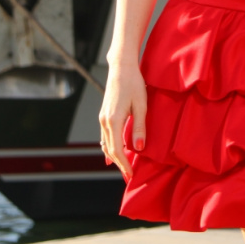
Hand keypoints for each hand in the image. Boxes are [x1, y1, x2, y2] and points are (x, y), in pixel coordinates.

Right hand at [99, 59, 147, 180]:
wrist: (121, 67)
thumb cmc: (134, 83)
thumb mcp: (141, 105)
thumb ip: (139, 127)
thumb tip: (138, 148)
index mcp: (113, 120)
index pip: (117, 150)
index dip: (124, 164)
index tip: (131, 174)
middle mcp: (104, 121)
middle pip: (110, 149)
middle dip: (119, 164)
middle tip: (129, 176)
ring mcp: (102, 117)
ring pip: (106, 143)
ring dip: (114, 156)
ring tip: (124, 167)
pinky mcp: (104, 114)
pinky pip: (105, 135)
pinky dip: (109, 146)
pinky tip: (113, 152)